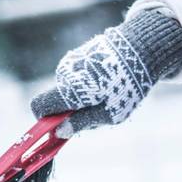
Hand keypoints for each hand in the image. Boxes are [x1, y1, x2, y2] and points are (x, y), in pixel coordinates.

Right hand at [31, 10, 181, 137]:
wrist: (141, 49)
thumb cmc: (126, 86)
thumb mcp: (108, 114)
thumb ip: (81, 123)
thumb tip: (59, 132)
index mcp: (69, 90)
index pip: (39, 106)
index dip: (44, 120)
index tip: (59, 126)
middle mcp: (64, 73)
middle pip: (57, 100)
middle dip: (70, 110)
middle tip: (97, 111)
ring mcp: (70, 62)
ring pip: (68, 89)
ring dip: (82, 97)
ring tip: (107, 93)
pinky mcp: (79, 54)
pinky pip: (76, 77)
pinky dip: (87, 84)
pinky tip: (107, 80)